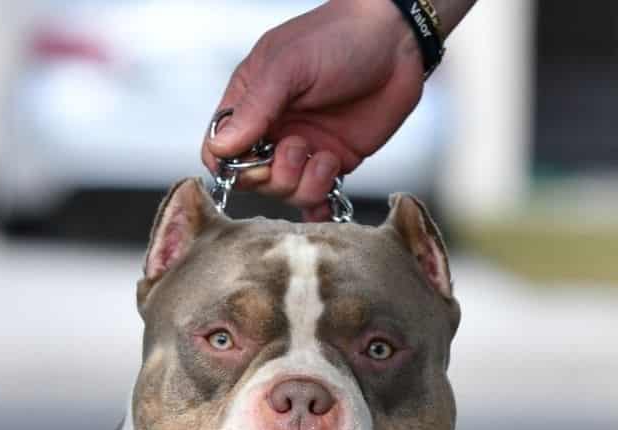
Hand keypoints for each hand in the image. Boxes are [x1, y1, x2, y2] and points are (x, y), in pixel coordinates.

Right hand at [203, 0, 424, 220]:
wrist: (397, 40)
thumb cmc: (339, 37)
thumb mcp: (288, 66)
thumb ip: (255, 108)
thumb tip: (221, 146)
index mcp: (252, 102)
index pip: (220, 148)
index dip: (230, 165)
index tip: (251, 161)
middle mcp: (275, 129)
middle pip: (253, 179)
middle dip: (274, 175)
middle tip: (298, 148)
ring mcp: (305, 148)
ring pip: (286, 192)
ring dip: (304, 184)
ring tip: (325, 157)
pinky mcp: (335, 161)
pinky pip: (317, 197)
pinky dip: (319, 205)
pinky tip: (329, 198)